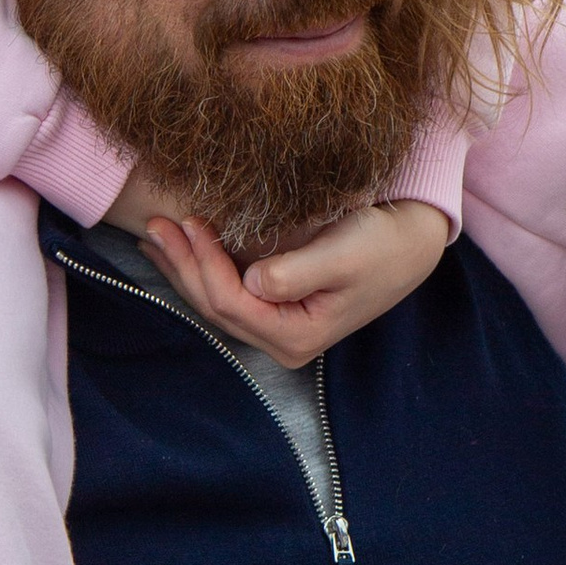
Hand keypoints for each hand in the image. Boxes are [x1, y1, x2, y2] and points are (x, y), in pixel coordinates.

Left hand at [142, 200, 449, 369]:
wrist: (409, 242)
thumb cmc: (381, 245)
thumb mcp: (343, 256)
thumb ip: (295, 274)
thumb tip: (253, 281)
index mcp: (296, 337)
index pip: (232, 304)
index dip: (204, 265)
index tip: (190, 222)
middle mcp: (281, 342)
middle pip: (215, 307)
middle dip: (183, 266)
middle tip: (156, 226)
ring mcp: (276, 328)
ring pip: (214, 302)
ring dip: (184, 267)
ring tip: (156, 236)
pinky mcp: (275, 309)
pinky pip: (227, 291)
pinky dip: (201, 267)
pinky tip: (180, 248)